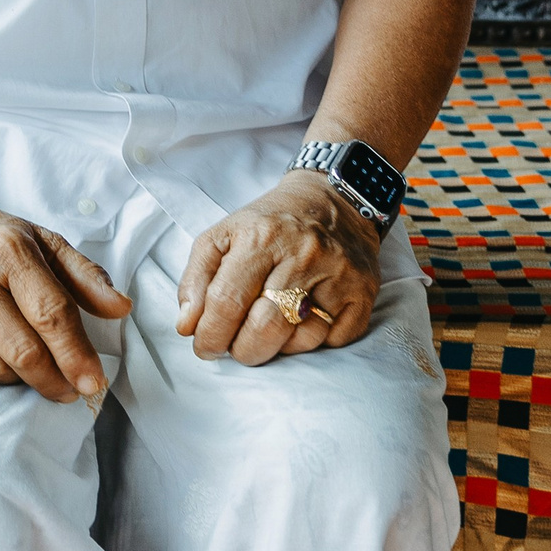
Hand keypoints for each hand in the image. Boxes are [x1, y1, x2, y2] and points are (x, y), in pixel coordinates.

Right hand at [0, 191, 130, 403]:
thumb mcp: (40, 241)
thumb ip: (83, 276)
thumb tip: (121, 308)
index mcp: (8, 250)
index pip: (52, 313)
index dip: (76, 355)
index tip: (94, 383)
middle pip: (24, 351)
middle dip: (54, 381)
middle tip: (71, 391)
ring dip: (20, 377)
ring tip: (30, 365)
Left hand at [175, 173, 381, 364]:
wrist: (333, 199)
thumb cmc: (270, 224)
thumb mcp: (224, 235)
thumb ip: (197, 279)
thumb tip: (187, 326)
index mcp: (261, 237)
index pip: (226, 301)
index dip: (210, 335)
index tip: (205, 347)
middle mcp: (303, 254)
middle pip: (264, 328)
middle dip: (242, 351)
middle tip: (235, 347)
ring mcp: (338, 274)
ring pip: (301, 340)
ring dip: (279, 347)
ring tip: (270, 327)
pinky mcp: (363, 291)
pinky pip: (334, 340)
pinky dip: (315, 341)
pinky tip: (304, 321)